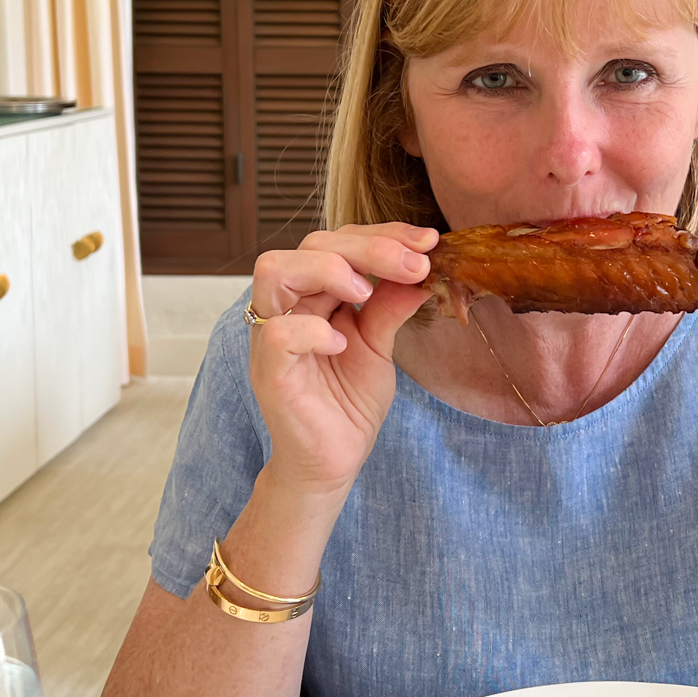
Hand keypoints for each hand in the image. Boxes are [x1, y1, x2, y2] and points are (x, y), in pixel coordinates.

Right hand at [247, 223, 435, 499]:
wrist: (334, 461)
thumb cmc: (349, 403)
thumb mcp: (379, 346)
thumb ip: (389, 306)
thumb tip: (420, 269)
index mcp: (312, 295)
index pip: (337, 241)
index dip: (382, 235)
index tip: (427, 241)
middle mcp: (287, 307)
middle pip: (310, 245)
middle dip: (369, 247)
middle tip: (415, 263)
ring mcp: (271, 337)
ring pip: (275, 271)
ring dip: (328, 270)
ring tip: (366, 292)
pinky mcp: (270, 371)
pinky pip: (278, 333)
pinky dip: (313, 330)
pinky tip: (343, 343)